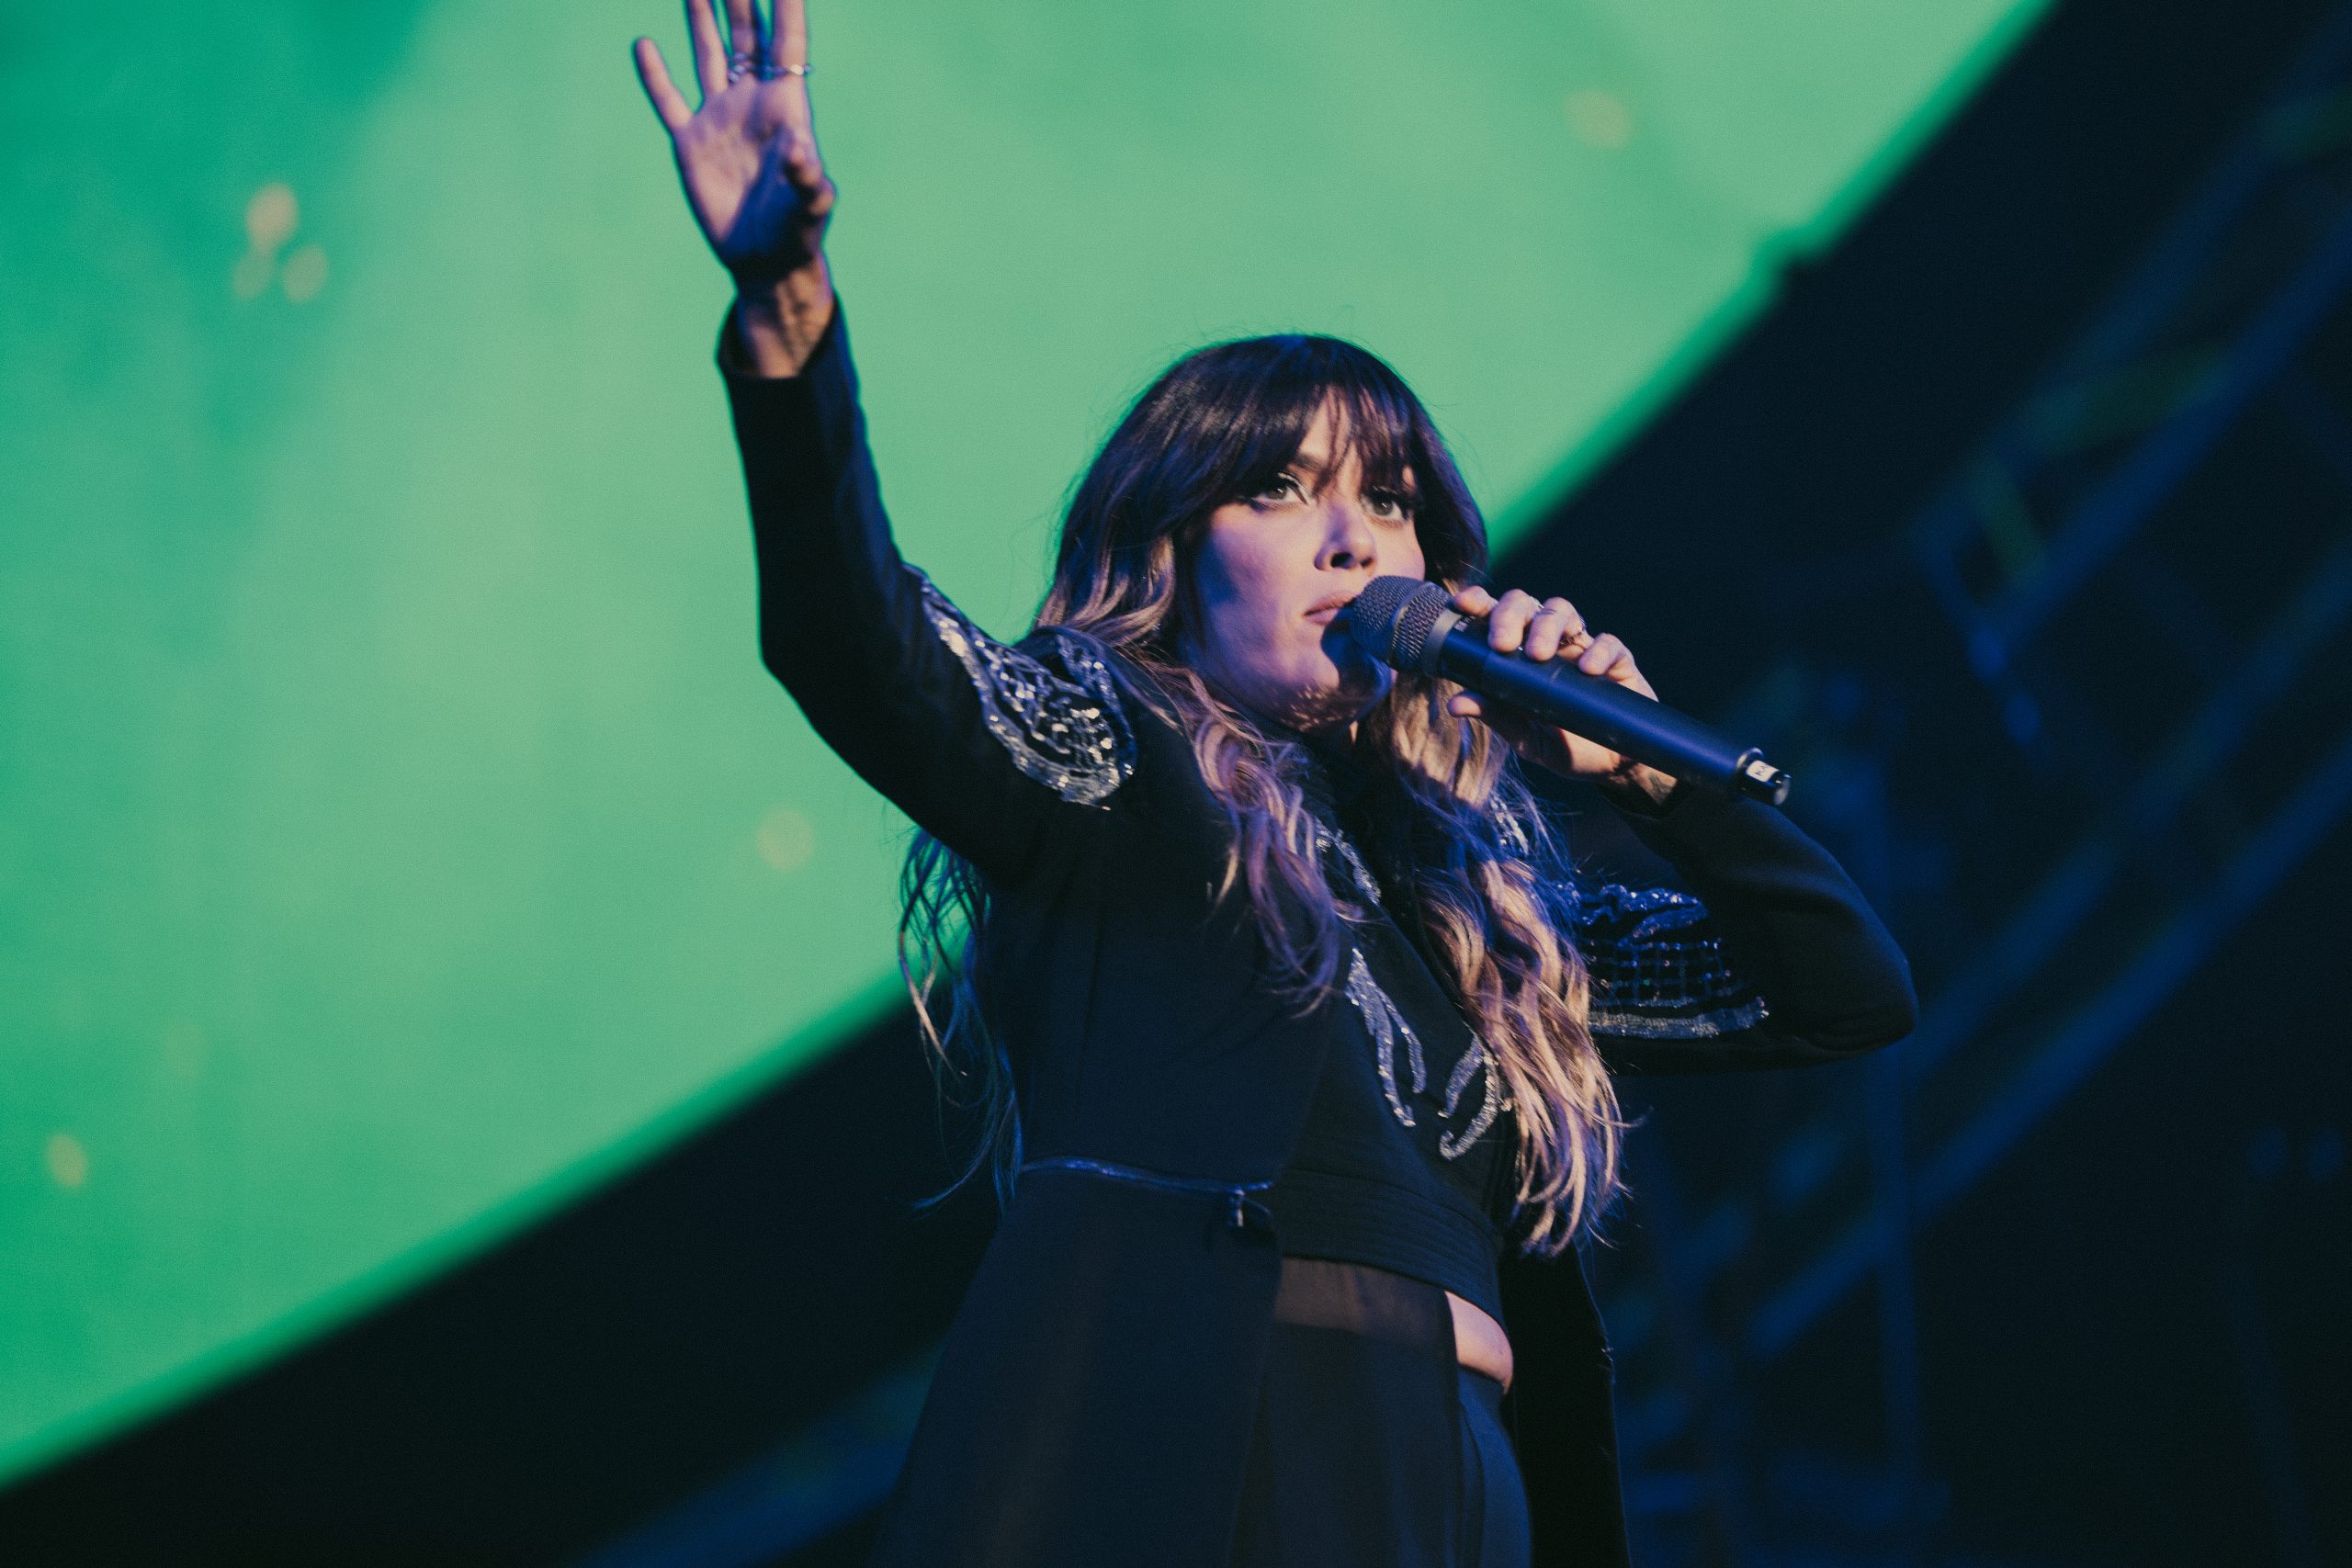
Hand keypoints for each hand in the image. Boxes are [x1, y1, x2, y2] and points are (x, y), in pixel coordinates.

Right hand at [633, 0, 834, 370]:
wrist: (765, 261)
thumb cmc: (798, 231)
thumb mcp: (812, 206)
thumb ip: (809, 178)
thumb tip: (800, 151)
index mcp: (787, 108)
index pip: (787, 44)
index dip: (785, 6)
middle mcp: (752, 103)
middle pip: (747, 36)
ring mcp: (719, 119)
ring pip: (710, 54)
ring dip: (702, 18)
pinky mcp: (690, 143)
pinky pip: (668, 100)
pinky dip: (654, 75)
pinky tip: (643, 45)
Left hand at [1442, 586, 1677, 803]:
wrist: (1612, 765)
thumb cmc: (1563, 745)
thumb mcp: (1524, 736)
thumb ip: (1495, 716)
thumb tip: (1455, 704)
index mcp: (1519, 655)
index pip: (1496, 616)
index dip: (1479, 602)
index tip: (1462, 604)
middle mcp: (1549, 643)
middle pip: (1528, 605)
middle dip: (1510, 615)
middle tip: (1502, 644)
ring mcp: (1582, 648)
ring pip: (1563, 611)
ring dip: (1548, 625)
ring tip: (1539, 655)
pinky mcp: (1618, 661)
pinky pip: (1610, 644)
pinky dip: (1598, 652)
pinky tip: (1587, 670)